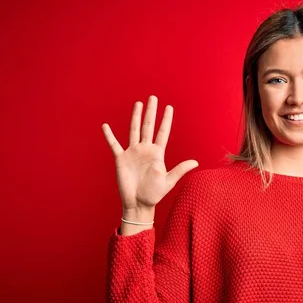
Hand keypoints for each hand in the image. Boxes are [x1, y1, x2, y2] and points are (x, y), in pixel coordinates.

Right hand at [102, 95, 198, 210]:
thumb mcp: (169, 181)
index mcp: (157, 154)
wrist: (138, 204)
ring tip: (138, 104)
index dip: (166, 120)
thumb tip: (196, 162)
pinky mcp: (121, 159)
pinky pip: (114, 144)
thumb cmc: (154, 194)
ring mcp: (133, 153)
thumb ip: (180, 169)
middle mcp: (145, 150)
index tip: (169, 107)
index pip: (163, 132)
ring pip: (134, 130)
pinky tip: (105, 126)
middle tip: (153, 97)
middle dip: (151, 112)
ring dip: (136, 117)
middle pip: (148, 126)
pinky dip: (109, 135)